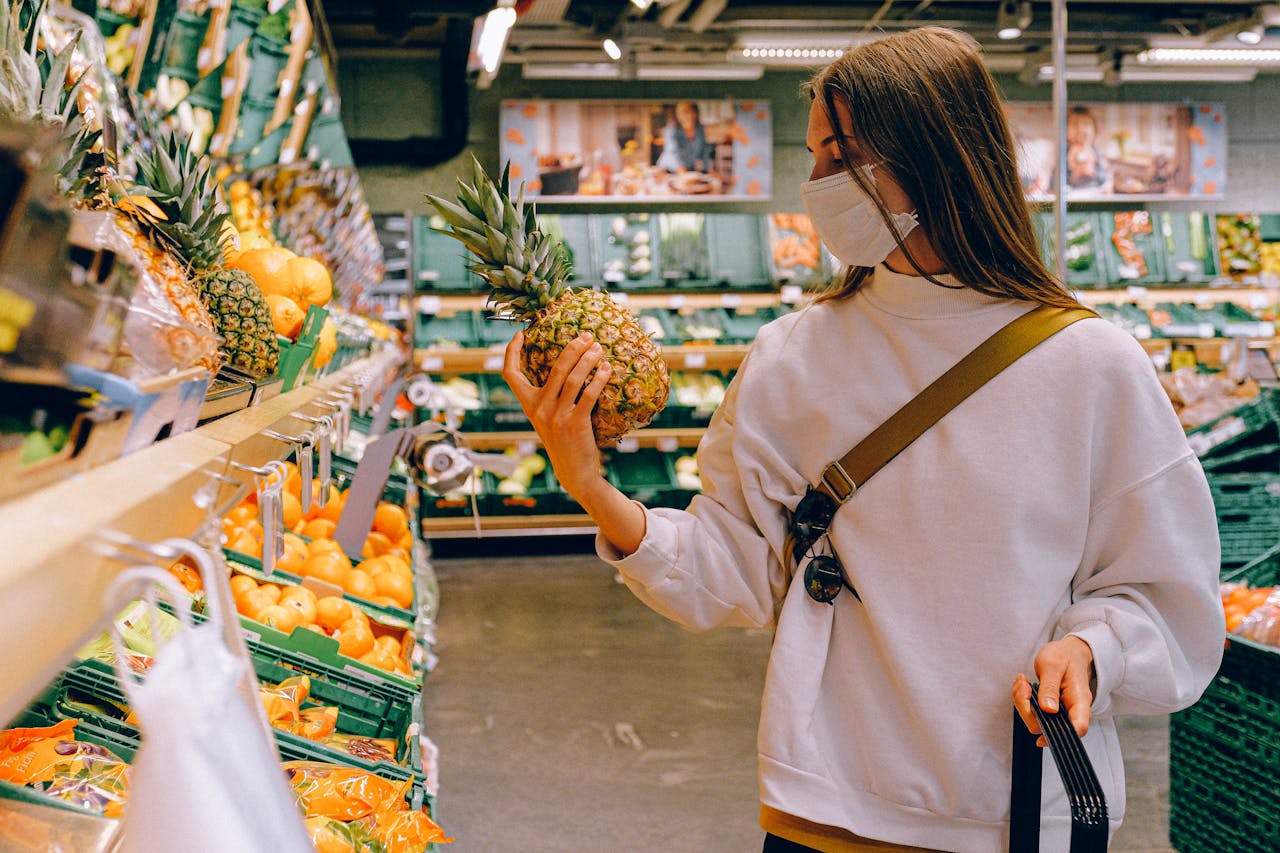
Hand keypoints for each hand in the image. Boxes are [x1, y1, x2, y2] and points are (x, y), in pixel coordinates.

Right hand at [502, 330, 612, 504]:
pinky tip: (607, 369)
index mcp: (529, 406)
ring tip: (599, 349)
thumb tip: (566, 367)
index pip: (511, 375)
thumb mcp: (549, 419)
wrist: (573, 471)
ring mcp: (556, 416)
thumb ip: (550, 398)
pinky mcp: (574, 423)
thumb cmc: (564, 441)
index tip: (519, 335)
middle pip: (554, 368)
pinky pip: (588, 395)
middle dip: (572, 348)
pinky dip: (598, 379)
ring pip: (572, 379)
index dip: (511, 353)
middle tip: (587, 336)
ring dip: (588, 360)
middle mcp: (539, 409)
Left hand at [1012, 635, 1094, 746]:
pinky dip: (1022, 699)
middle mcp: (1071, 711)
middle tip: (1024, 686)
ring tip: (1023, 682)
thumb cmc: (1065, 657)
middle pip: (1048, 727)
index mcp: (1080, 701)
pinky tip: (1023, 684)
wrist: (1069, 652)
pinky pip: (1032, 712)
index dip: (1061, 737)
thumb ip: (1050, 687)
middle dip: (1028, 709)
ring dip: (1022, 702)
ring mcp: (1059, 711)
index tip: (1040, 737)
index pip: (1078, 727)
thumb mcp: (1054, 665)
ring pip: (1036, 721)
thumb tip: (1048, 710)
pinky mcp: (1048, 709)